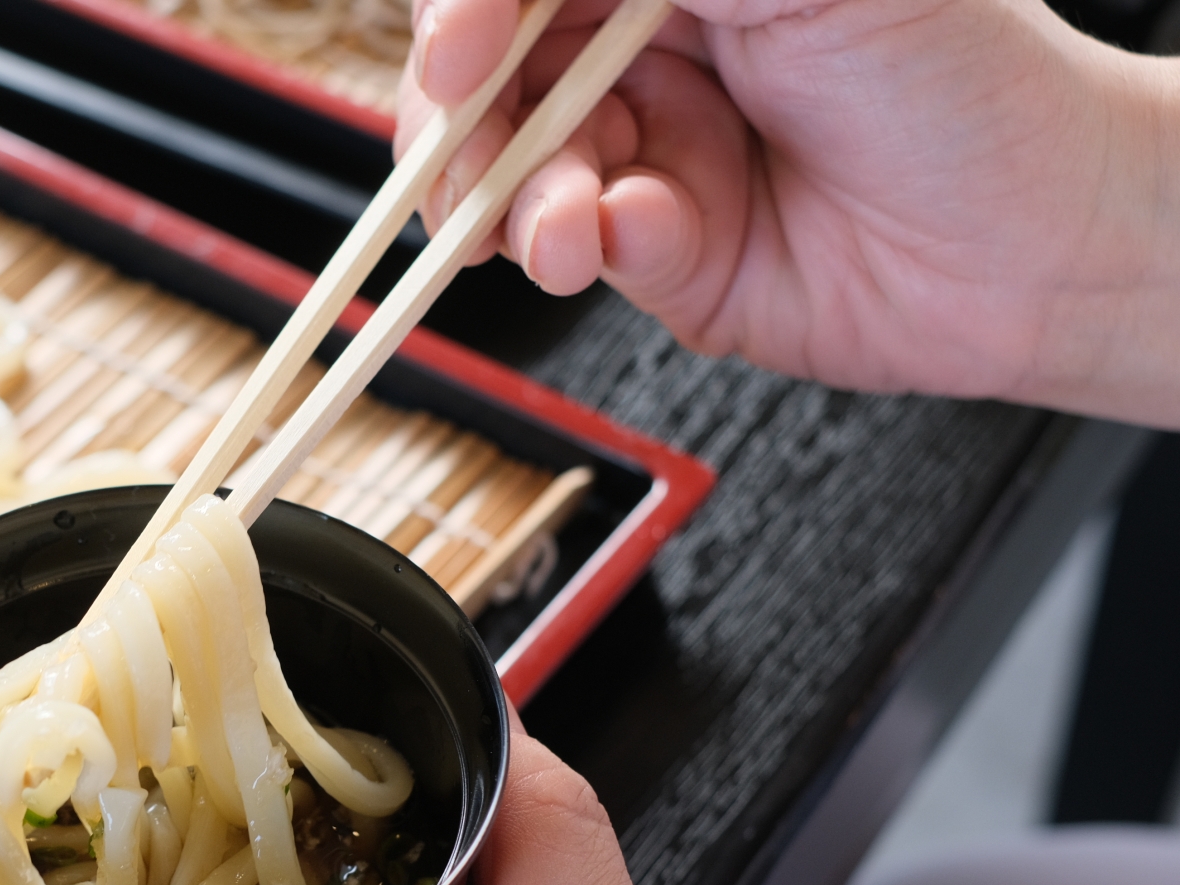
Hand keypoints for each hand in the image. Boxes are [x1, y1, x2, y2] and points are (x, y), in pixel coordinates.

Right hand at [399, 0, 1179, 425]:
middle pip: (483, 81)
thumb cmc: (964, 80)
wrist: (1034, 246)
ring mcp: (642, 157)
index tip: (456, 56)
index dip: (463, 20)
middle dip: (461, 130)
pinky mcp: (653, 256)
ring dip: (518, 209)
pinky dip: (596, 248)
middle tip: (466, 170)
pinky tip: (652, 236)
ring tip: (570, 236)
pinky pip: (576, 249)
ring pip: (509, 176)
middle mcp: (643, 56)